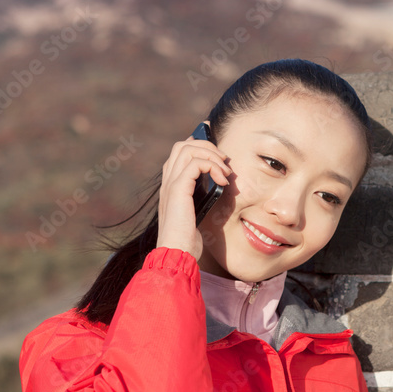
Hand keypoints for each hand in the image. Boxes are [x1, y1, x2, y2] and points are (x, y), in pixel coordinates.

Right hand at [156, 121, 231, 257]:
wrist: (176, 254)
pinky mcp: (177, 190)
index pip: (179, 151)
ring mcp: (170, 185)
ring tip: (225, 172)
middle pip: (183, 145)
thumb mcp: (197, 213)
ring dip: (211, 155)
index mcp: (171, 185)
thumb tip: (218, 184)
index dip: (197, 141)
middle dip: (207, 145)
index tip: (214, 137)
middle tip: (224, 161)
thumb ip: (202, 197)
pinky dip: (212, 167)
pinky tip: (222, 181)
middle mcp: (167, 182)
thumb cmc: (188, 240)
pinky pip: (194, 164)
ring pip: (187, 149)